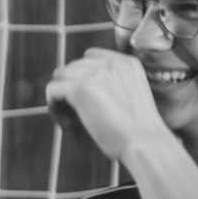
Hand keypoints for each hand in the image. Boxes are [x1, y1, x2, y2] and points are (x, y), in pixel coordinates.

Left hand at [44, 47, 178, 170]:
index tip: (85, 99)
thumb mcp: (130, 97)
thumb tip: (80, 90)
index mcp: (126, 63)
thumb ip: (111, 87)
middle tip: (76, 116)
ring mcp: (95, 73)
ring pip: (60, 76)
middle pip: (72, 67)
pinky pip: (52, 89)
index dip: (81, 77)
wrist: (144, 141)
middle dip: (69, 88)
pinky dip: (54, 107)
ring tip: (72, 121)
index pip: (90, 57)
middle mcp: (111, 63)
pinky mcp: (80, 88)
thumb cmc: (138, 130)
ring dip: (60, 98)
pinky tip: (67, 123)